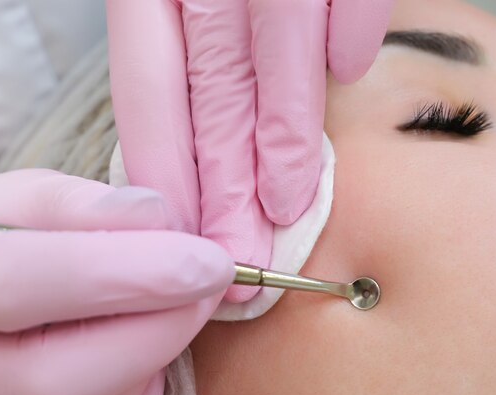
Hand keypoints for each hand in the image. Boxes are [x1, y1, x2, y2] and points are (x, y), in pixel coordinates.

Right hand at [0, 169, 233, 394]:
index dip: (121, 271)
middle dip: (155, 325)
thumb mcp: (9, 203)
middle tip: (212, 276)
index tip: (206, 257)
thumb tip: (156, 217)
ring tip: (168, 293)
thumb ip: (72, 204)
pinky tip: (139, 330)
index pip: (12, 284)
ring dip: (155, 345)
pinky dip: (145, 372)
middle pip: (54, 379)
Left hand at [106, 0, 392, 301]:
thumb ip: (191, 52)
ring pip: (271, 59)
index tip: (184, 234)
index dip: (169, 170)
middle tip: (233, 256)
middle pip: (208, 94)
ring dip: (283, 141)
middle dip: (222, 184)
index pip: (148, 93)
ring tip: (286, 208)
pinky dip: (347, 37)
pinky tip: (346, 77)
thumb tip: (227, 131)